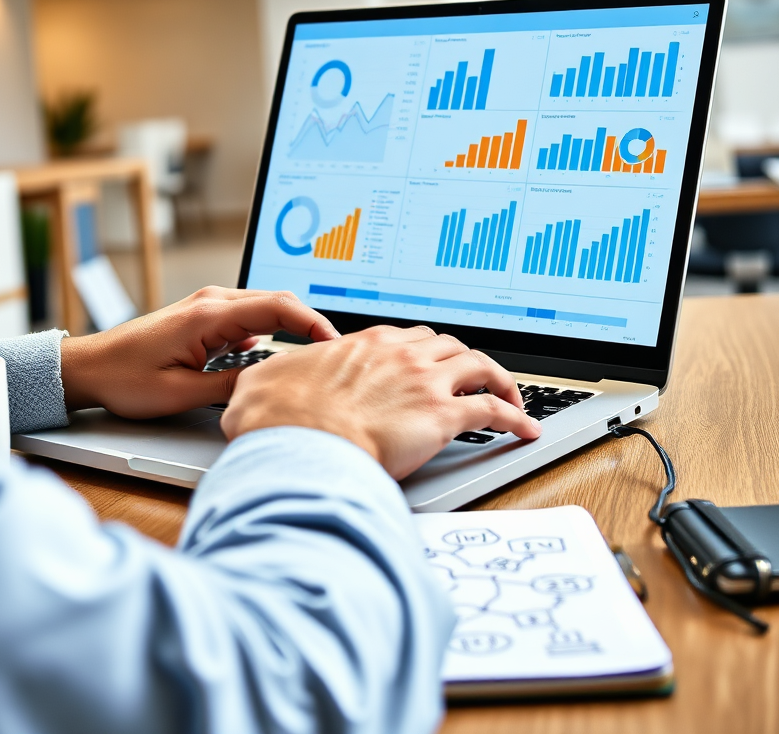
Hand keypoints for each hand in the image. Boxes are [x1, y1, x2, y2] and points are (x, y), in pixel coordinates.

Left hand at [60, 287, 338, 418]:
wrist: (89, 367)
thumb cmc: (125, 378)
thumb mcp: (181, 393)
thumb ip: (230, 387)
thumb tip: (270, 385)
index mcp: (208, 314)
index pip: (277, 307)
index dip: (313, 323)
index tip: (335, 344)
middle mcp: (211, 302)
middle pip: (278, 302)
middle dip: (309, 326)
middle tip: (332, 356)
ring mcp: (208, 306)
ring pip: (265, 310)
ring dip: (290, 330)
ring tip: (310, 360)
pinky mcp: (205, 317)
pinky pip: (248, 319)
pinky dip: (269, 334)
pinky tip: (276, 360)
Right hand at [221, 325, 541, 479]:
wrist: (300, 440)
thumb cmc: (281, 416)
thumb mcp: (263, 382)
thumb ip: (271, 376)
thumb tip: (254, 384)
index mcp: (364, 344)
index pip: (407, 337)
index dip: (423, 350)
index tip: (429, 362)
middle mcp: (400, 354)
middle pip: (448, 345)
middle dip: (463, 359)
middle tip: (472, 375)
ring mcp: (425, 381)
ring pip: (479, 365)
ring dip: (499, 379)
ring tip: (511, 396)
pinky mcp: (444, 415)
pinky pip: (494, 409)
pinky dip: (515, 416)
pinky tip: (524, 428)